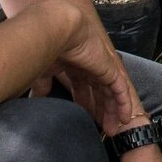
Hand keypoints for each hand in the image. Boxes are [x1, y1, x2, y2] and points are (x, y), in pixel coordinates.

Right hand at [53, 13, 149, 136]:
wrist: (57, 30)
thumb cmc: (46, 48)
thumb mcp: (43, 72)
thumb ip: (43, 86)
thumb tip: (37, 99)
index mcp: (74, 66)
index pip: (83, 88)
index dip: (84, 103)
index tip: (84, 118)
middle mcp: (90, 67)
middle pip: (98, 93)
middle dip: (100, 111)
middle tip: (101, 129)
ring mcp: (101, 68)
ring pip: (111, 94)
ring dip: (112, 112)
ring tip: (112, 130)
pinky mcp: (110, 70)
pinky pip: (121, 90)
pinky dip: (123, 104)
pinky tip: (124, 118)